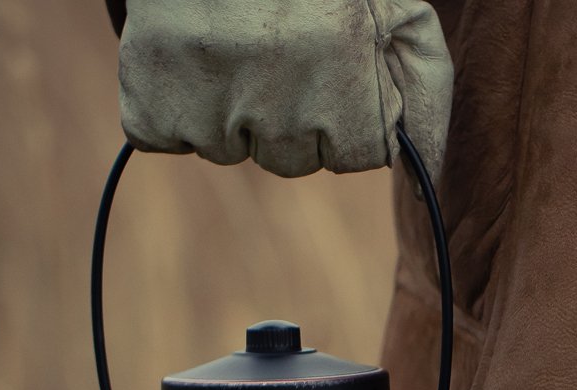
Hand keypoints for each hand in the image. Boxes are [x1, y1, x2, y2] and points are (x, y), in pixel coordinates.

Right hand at [118, 0, 451, 178]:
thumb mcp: (397, 13)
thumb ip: (426, 97)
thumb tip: (424, 185)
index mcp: (344, 72)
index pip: (358, 155)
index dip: (346, 112)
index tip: (331, 65)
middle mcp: (278, 97)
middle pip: (291, 160)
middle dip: (289, 116)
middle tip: (275, 48)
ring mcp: (209, 103)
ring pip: (227, 151)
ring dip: (229, 111)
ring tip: (229, 43)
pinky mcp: (150, 98)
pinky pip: (165, 139)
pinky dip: (169, 108)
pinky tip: (184, 55)